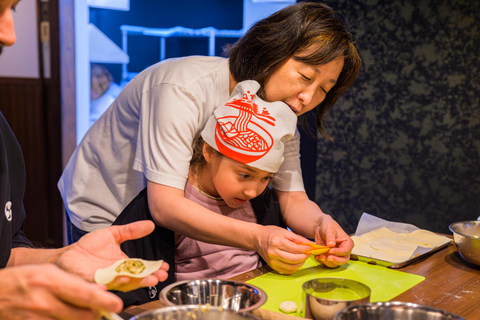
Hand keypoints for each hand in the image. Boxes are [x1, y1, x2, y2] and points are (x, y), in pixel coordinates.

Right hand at [0, 264, 121, 319]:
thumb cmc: (23, 280)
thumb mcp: (49, 273)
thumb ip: (74, 282)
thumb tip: (100, 290)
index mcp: (50, 282)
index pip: (83, 294)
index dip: (103, 301)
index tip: (117, 305)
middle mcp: (44, 302)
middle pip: (82, 315)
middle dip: (96, 314)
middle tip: (99, 309)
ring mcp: (37, 319)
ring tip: (79, 311)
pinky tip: (64, 316)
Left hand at [57, 220, 168, 291]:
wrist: (69, 253)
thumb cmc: (91, 246)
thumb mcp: (114, 234)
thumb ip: (131, 231)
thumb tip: (151, 224)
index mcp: (124, 264)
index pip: (143, 268)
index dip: (154, 269)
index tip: (165, 268)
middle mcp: (116, 274)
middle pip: (135, 279)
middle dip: (147, 279)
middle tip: (157, 278)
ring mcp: (103, 279)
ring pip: (119, 284)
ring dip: (130, 283)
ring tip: (140, 280)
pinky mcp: (88, 281)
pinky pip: (96, 284)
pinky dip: (102, 285)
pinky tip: (110, 283)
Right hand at [254, 225, 312, 273]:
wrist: (257, 238)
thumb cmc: (271, 233)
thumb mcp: (285, 232)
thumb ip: (298, 238)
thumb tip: (310, 244)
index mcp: (277, 242)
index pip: (295, 249)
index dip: (306, 249)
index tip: (311, 248)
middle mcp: (273, 252)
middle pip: (294, 259)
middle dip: (304, 257)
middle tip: (308, 253)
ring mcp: (272, 261)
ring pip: (291, 267)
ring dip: (300, 263)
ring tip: (303, 257)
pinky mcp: (272, 266)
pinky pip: (286, 271)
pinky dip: (294, 268)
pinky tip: (296, 262)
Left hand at [313, 218, 353, 267]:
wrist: (321, 228)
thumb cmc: (328, 226)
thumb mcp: (329, 229)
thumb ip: (330, 237)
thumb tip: (331, 245)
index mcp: (347, 243)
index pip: (345, 251)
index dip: (338, 252)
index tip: (330, 250)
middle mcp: (344, 251)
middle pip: (343, 260)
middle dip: (335, 260)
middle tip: (327, 258)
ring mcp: (337, 255)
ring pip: (335, 263)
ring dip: (327, 262)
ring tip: (320, 256)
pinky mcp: (329, 257)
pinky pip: (327, 263)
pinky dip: (322, 262)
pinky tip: (317, 257)